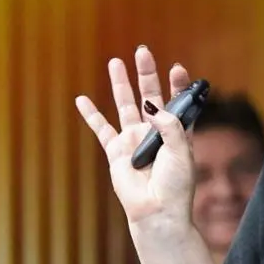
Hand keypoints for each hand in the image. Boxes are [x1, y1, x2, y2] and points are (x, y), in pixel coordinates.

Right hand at [74, 46, 195, 231]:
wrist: (157, 212)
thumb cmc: (175, 185)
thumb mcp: (181, 152)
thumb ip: (169, 126)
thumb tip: (152, 104)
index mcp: (177, 132)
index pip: (177, 101)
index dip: (178, 84)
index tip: (177, 67)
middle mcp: (155, 132)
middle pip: (149, 95)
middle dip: (146, 73)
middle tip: (142, 51)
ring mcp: (134, 140)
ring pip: (125, 105)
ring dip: (120, 84)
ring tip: (115, 62)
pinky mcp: (116, 151)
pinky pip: (101, 129)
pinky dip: (90, 114)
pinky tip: (82, 100)